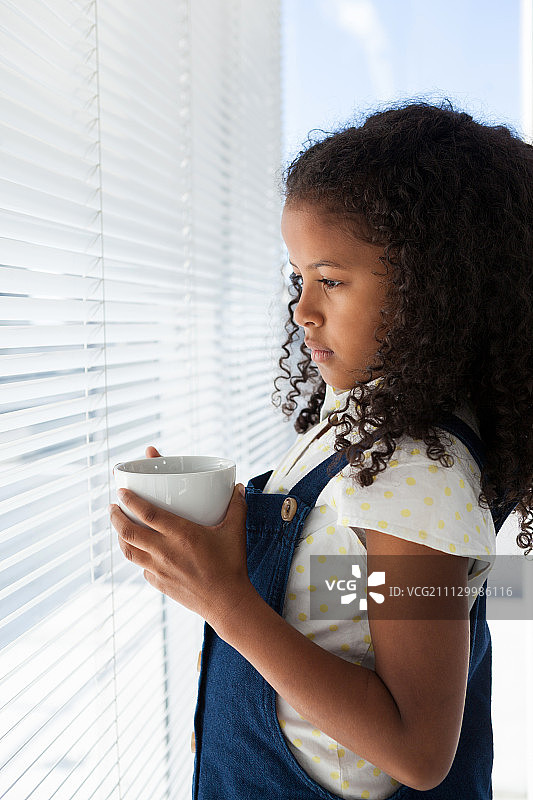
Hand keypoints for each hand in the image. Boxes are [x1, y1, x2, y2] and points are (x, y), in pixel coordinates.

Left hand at [109, 446, 253, 631]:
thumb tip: (239, 487)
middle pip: (129, 532)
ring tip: (119, 526)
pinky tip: (141, 551)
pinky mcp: (159, 583)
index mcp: (182, 534)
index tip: (121, 492)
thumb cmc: (231, 566)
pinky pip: (142, 567)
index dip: (130, 501)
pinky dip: (137, 556)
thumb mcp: (235, 532)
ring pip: (129, 551)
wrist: (228, 603)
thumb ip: (236, 507)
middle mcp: (165, 551)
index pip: (147, 513)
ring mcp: (159, 570)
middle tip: (113, 507)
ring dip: (120, 537)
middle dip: (116, 517)